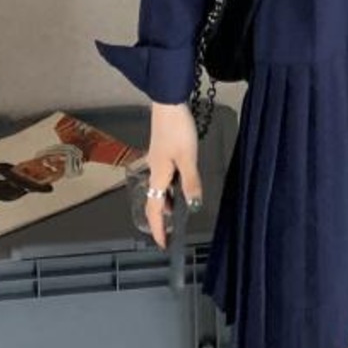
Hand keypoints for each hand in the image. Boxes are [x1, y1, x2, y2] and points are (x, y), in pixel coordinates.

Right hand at [144, 100, 202, 247]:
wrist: (168, 103)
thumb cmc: (177, 130)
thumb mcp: (188, 159)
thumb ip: (191, 183)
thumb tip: (194, 207)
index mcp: (158, 176)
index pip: (155, 209)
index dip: (158, 228)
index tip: (163, 244)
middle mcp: (154, 171)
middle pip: (154, 201)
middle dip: (160, 220)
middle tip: (169, 233)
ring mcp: (157, 162)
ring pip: (159, 190)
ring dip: (165, 205)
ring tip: (176, 214)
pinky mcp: (162, 154)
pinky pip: (163, 179)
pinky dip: (169, 190)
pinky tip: (179, 188)